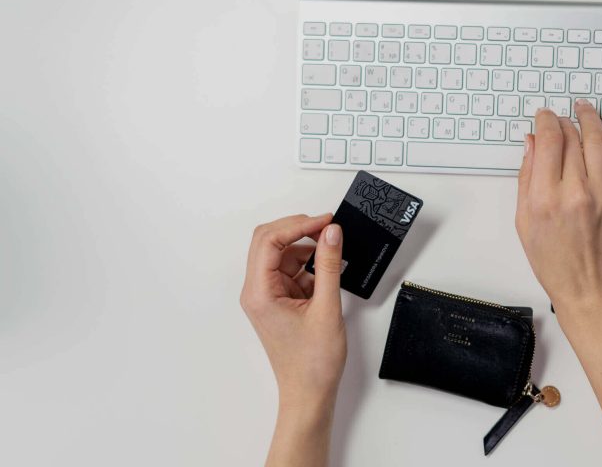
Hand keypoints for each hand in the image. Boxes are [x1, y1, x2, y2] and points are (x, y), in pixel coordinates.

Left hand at [240, 214, 346, 407]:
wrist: (309, 393)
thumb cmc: (312, 363)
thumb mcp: (327, 307)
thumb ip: (329, 265)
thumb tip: (331, 233)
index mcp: (259, 293)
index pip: (269, 241)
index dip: (298, 225)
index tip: (325, 221)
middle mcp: (257, 291)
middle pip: (269, 242)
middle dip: (298, 230)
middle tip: (327, 227)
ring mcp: (267, 295)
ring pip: (281, 254)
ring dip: (306, 248)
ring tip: (333, 251)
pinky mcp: (279, 300)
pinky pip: (291, 270)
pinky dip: (309, 265)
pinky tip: (327, 270)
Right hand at [515, 100, 601, 322]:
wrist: (589, 289)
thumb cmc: (555, 263)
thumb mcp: (524, 222)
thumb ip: (526, 179)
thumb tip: (530, 145)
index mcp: (544, 198)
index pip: (547, 141)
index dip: (545, 121)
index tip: (543, 116)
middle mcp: (574, 192)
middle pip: (571, 137)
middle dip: (563, 120)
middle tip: (559, 117)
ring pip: (597, 140)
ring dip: (590, 119)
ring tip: (584, 110)